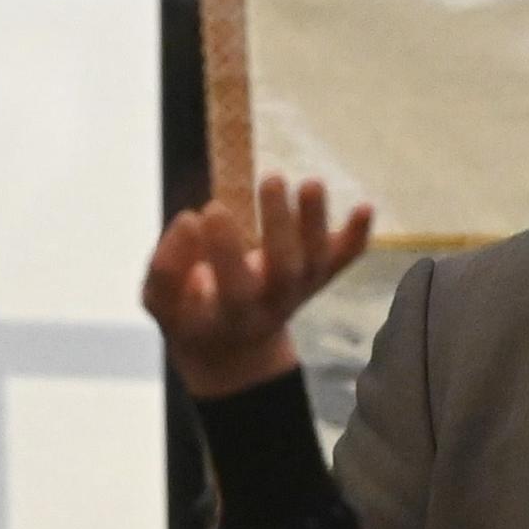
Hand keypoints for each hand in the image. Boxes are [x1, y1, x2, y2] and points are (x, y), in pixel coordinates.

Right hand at [143, 176, 372, 399]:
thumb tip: (190, 220)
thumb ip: (167, 268)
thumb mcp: (162, 303)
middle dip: (281, 226)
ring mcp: (300, 291)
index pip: (233, 287)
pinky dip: (357, 237)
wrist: (234, 349)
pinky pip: (343, 260)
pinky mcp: (318, 277)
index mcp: (230, 315)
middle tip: (270, 179)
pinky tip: (366, 207)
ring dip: (317, 221)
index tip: (209, 210)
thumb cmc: (190, 315)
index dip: (225, 251)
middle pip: (286, 270)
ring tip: (310, 182)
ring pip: (317, 260)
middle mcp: (273, 304)